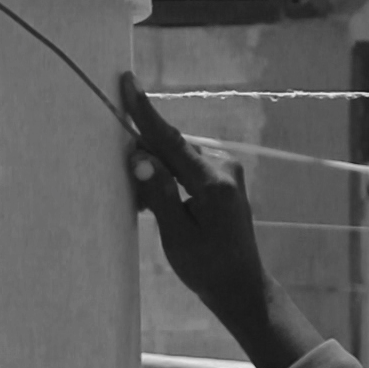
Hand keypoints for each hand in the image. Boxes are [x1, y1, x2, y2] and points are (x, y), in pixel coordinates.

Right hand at [123, 76, 281, 359]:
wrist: (241, 286)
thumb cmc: (208, 268)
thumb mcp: (177, 237)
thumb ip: (159, 194)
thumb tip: (139, 157)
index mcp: (213, 183)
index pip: (170, 141)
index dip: (145, 112)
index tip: (127, 81)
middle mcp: (223, 168)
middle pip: (172, 147)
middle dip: (145, 157)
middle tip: (133, 193)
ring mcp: (226, 170)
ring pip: (178, 156)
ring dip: (157, 171)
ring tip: (148, 206)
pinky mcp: (224, 177)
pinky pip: (187, 166)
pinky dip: (169, 177)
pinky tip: (162, 203)